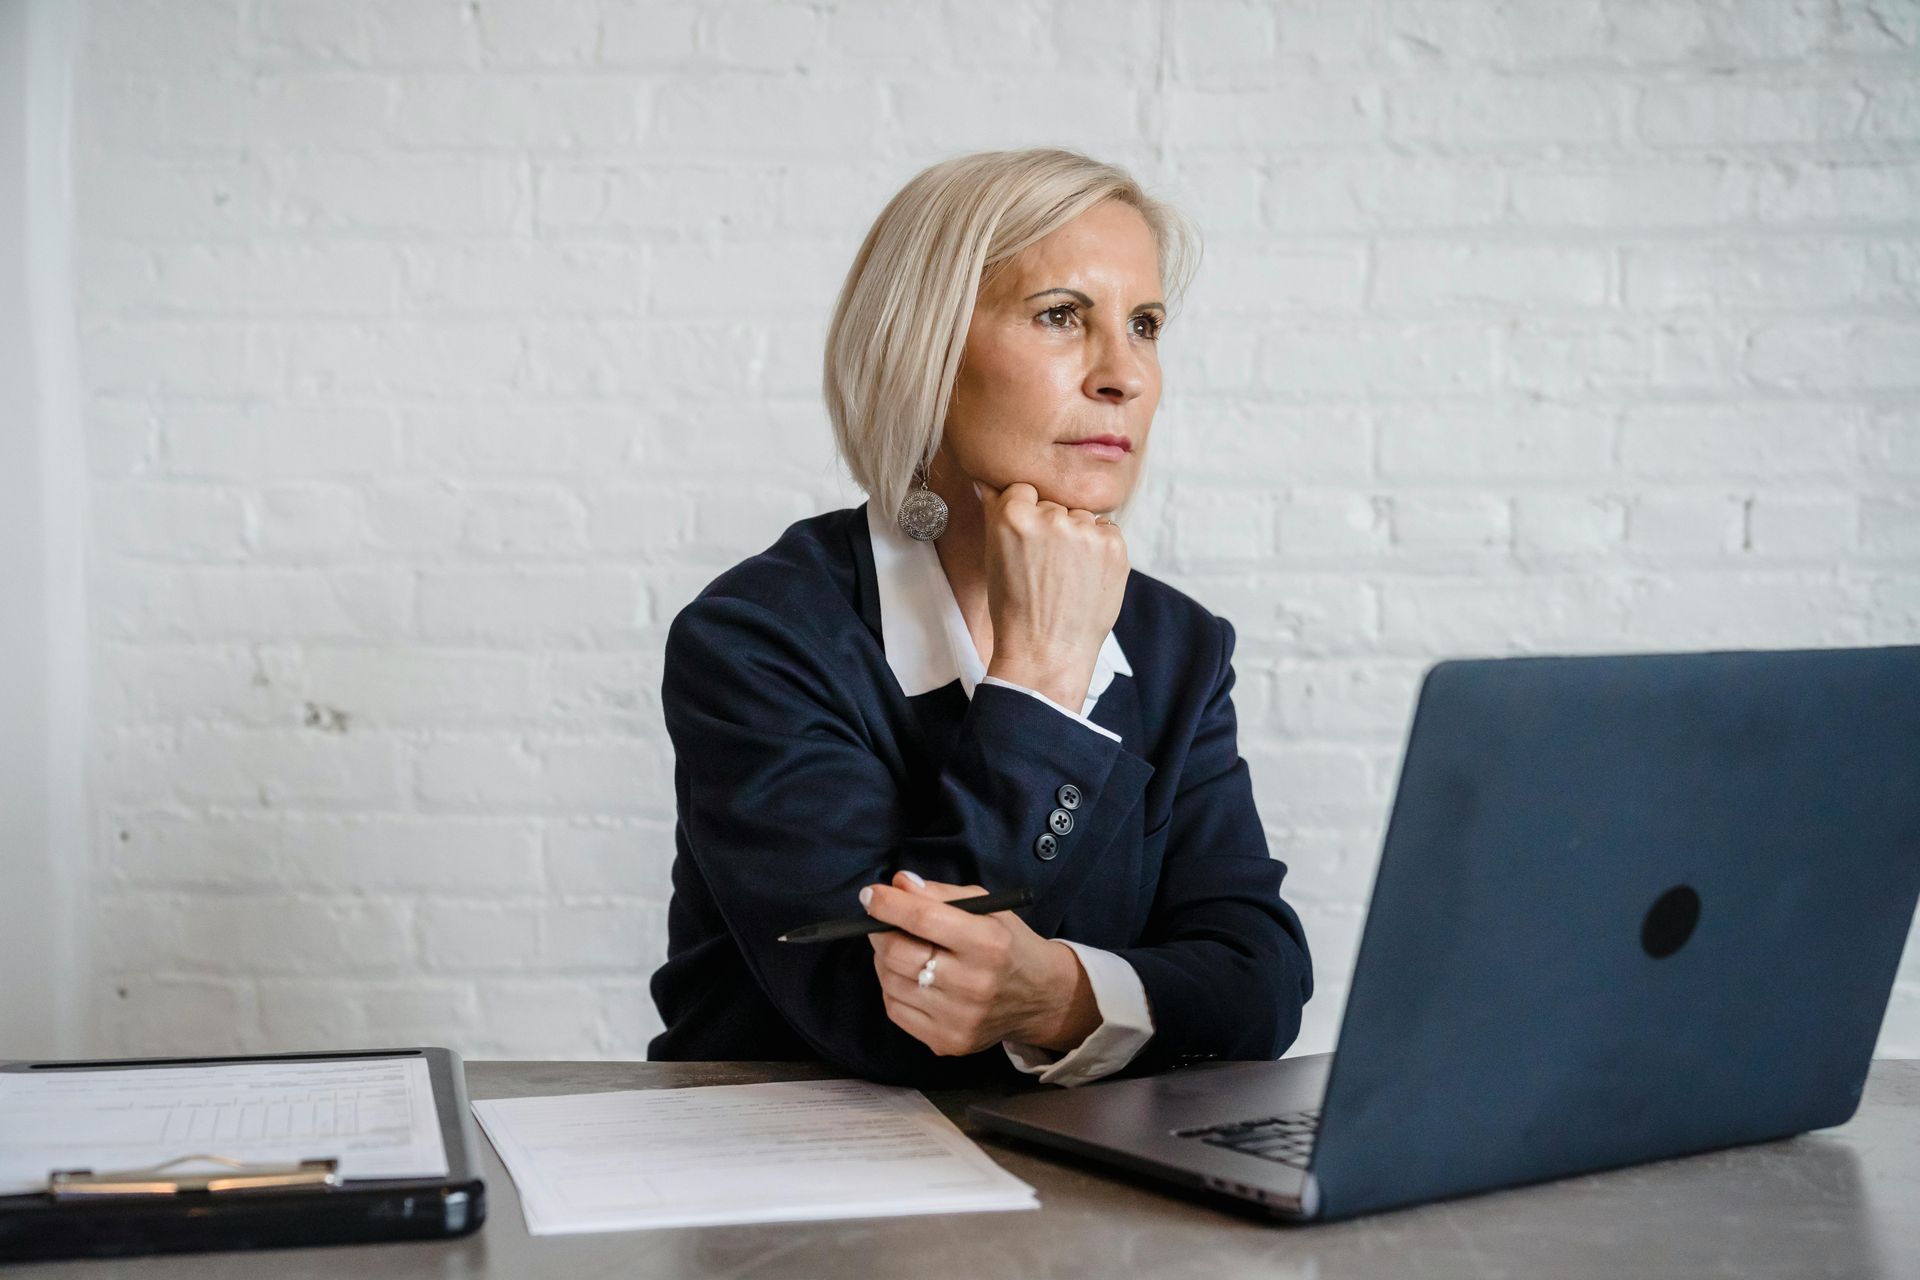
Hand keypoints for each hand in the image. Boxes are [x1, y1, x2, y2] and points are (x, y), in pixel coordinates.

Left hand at [863, 872, 1098, 1056]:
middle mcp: (975, 984)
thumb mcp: (986, 907)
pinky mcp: (948, 1042)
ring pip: (891, 982)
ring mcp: (959, 1019)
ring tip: (900, 949)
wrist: (1040, 997)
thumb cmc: (1008, 944)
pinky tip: (910, 977)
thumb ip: (940, 893)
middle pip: (900, 954)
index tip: (870, 895)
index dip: (888, 905)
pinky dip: (893, 988)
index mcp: (988, 943)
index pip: (924, 920)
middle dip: (880, 932)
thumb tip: (898, 884)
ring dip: (885, 960)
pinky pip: (896, 1010)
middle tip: (880, 922)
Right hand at [971, 479, 1128, 711]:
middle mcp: (1050, 517)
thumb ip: (995, 512)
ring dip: (1078, 536)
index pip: (1023, 489)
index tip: (1026, 541)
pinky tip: (1085, 576)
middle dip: (1052, 526)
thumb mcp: (994, 556)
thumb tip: (987, 479)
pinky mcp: (1113, 545)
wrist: (1046, 651)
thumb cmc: (1014, 608)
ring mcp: (1084, 531)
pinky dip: (1099, 549)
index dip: (1024, 514)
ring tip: (1066, 574)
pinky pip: (1107, 530)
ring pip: (1082, 517)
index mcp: (1013, 515)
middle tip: (1045, 565)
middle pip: (1055, 504)